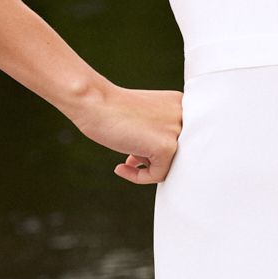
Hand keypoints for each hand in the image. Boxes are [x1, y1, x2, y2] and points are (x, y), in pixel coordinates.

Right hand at [69, 81, 184, 184]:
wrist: (93, 101)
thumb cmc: (111, 109)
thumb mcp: (144, 117)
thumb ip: (158, 132)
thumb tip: (165, 161)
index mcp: (180, 104)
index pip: (178, 139)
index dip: (156, 149)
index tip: (136, 151)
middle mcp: (184, 115)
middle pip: (176, 153)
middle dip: (152, 158)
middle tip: (130, 158)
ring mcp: (177, 131)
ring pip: (169, 165)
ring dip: (146, 166)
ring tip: (127, 160)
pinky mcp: (167, 146)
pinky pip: (158, 175)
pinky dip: (139, 177)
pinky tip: (122, 167)